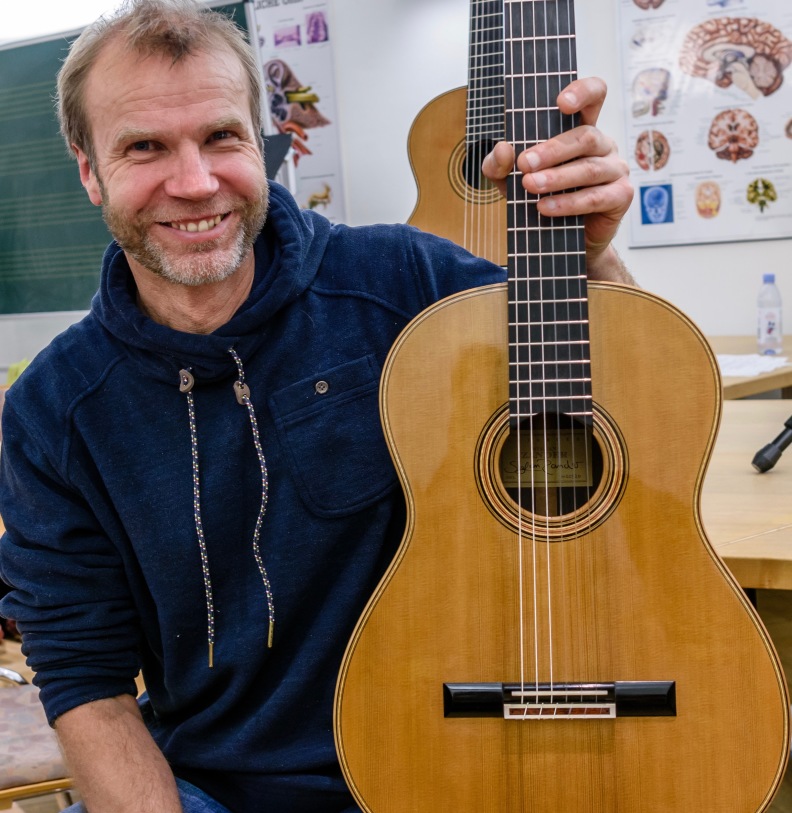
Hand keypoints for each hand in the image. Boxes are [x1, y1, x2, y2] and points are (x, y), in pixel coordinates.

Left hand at [481, 77, 633, 282]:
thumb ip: (500, 165)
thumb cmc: (541, 198)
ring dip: (557, 178)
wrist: (562, 240)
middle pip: (585, 136)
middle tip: (524, 163)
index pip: (594, 96)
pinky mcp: (620, 196)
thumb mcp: (511, 180)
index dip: (583, 91)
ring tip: (530, 186)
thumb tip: (502, 149)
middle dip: (552, 150)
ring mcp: (615, 169)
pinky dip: (568, 203)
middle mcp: (603, 144)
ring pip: (589, 168)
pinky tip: (545, 208)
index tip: (561, 102)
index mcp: (581, 129)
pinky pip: (595, 197)